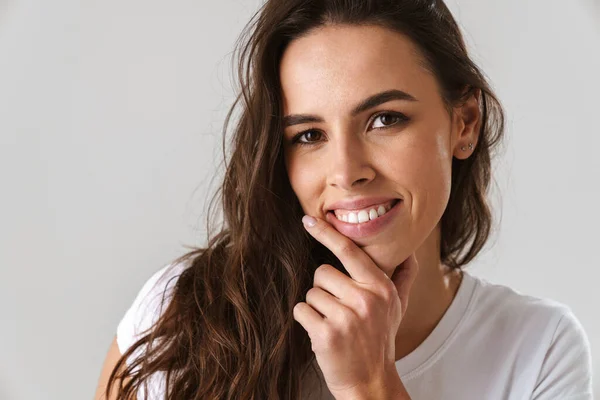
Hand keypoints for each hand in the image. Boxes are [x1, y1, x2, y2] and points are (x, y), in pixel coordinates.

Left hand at [293, 215, 418, 398]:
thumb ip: (403, 277)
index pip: (349, 251)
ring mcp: (346, 318)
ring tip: (335, 324)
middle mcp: (365, 299)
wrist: (371, 382)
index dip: (326, 233)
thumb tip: (411, 251)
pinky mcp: (326, 334)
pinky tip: (323, 333)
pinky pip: (301, 310)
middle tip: (339, 309)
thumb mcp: (397, 307)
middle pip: (322, 272)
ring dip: (317, 307)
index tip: (309, 220)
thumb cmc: (380, 340)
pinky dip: (307, 320)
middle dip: (325, 289)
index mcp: (381, 288)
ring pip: (311, 293)